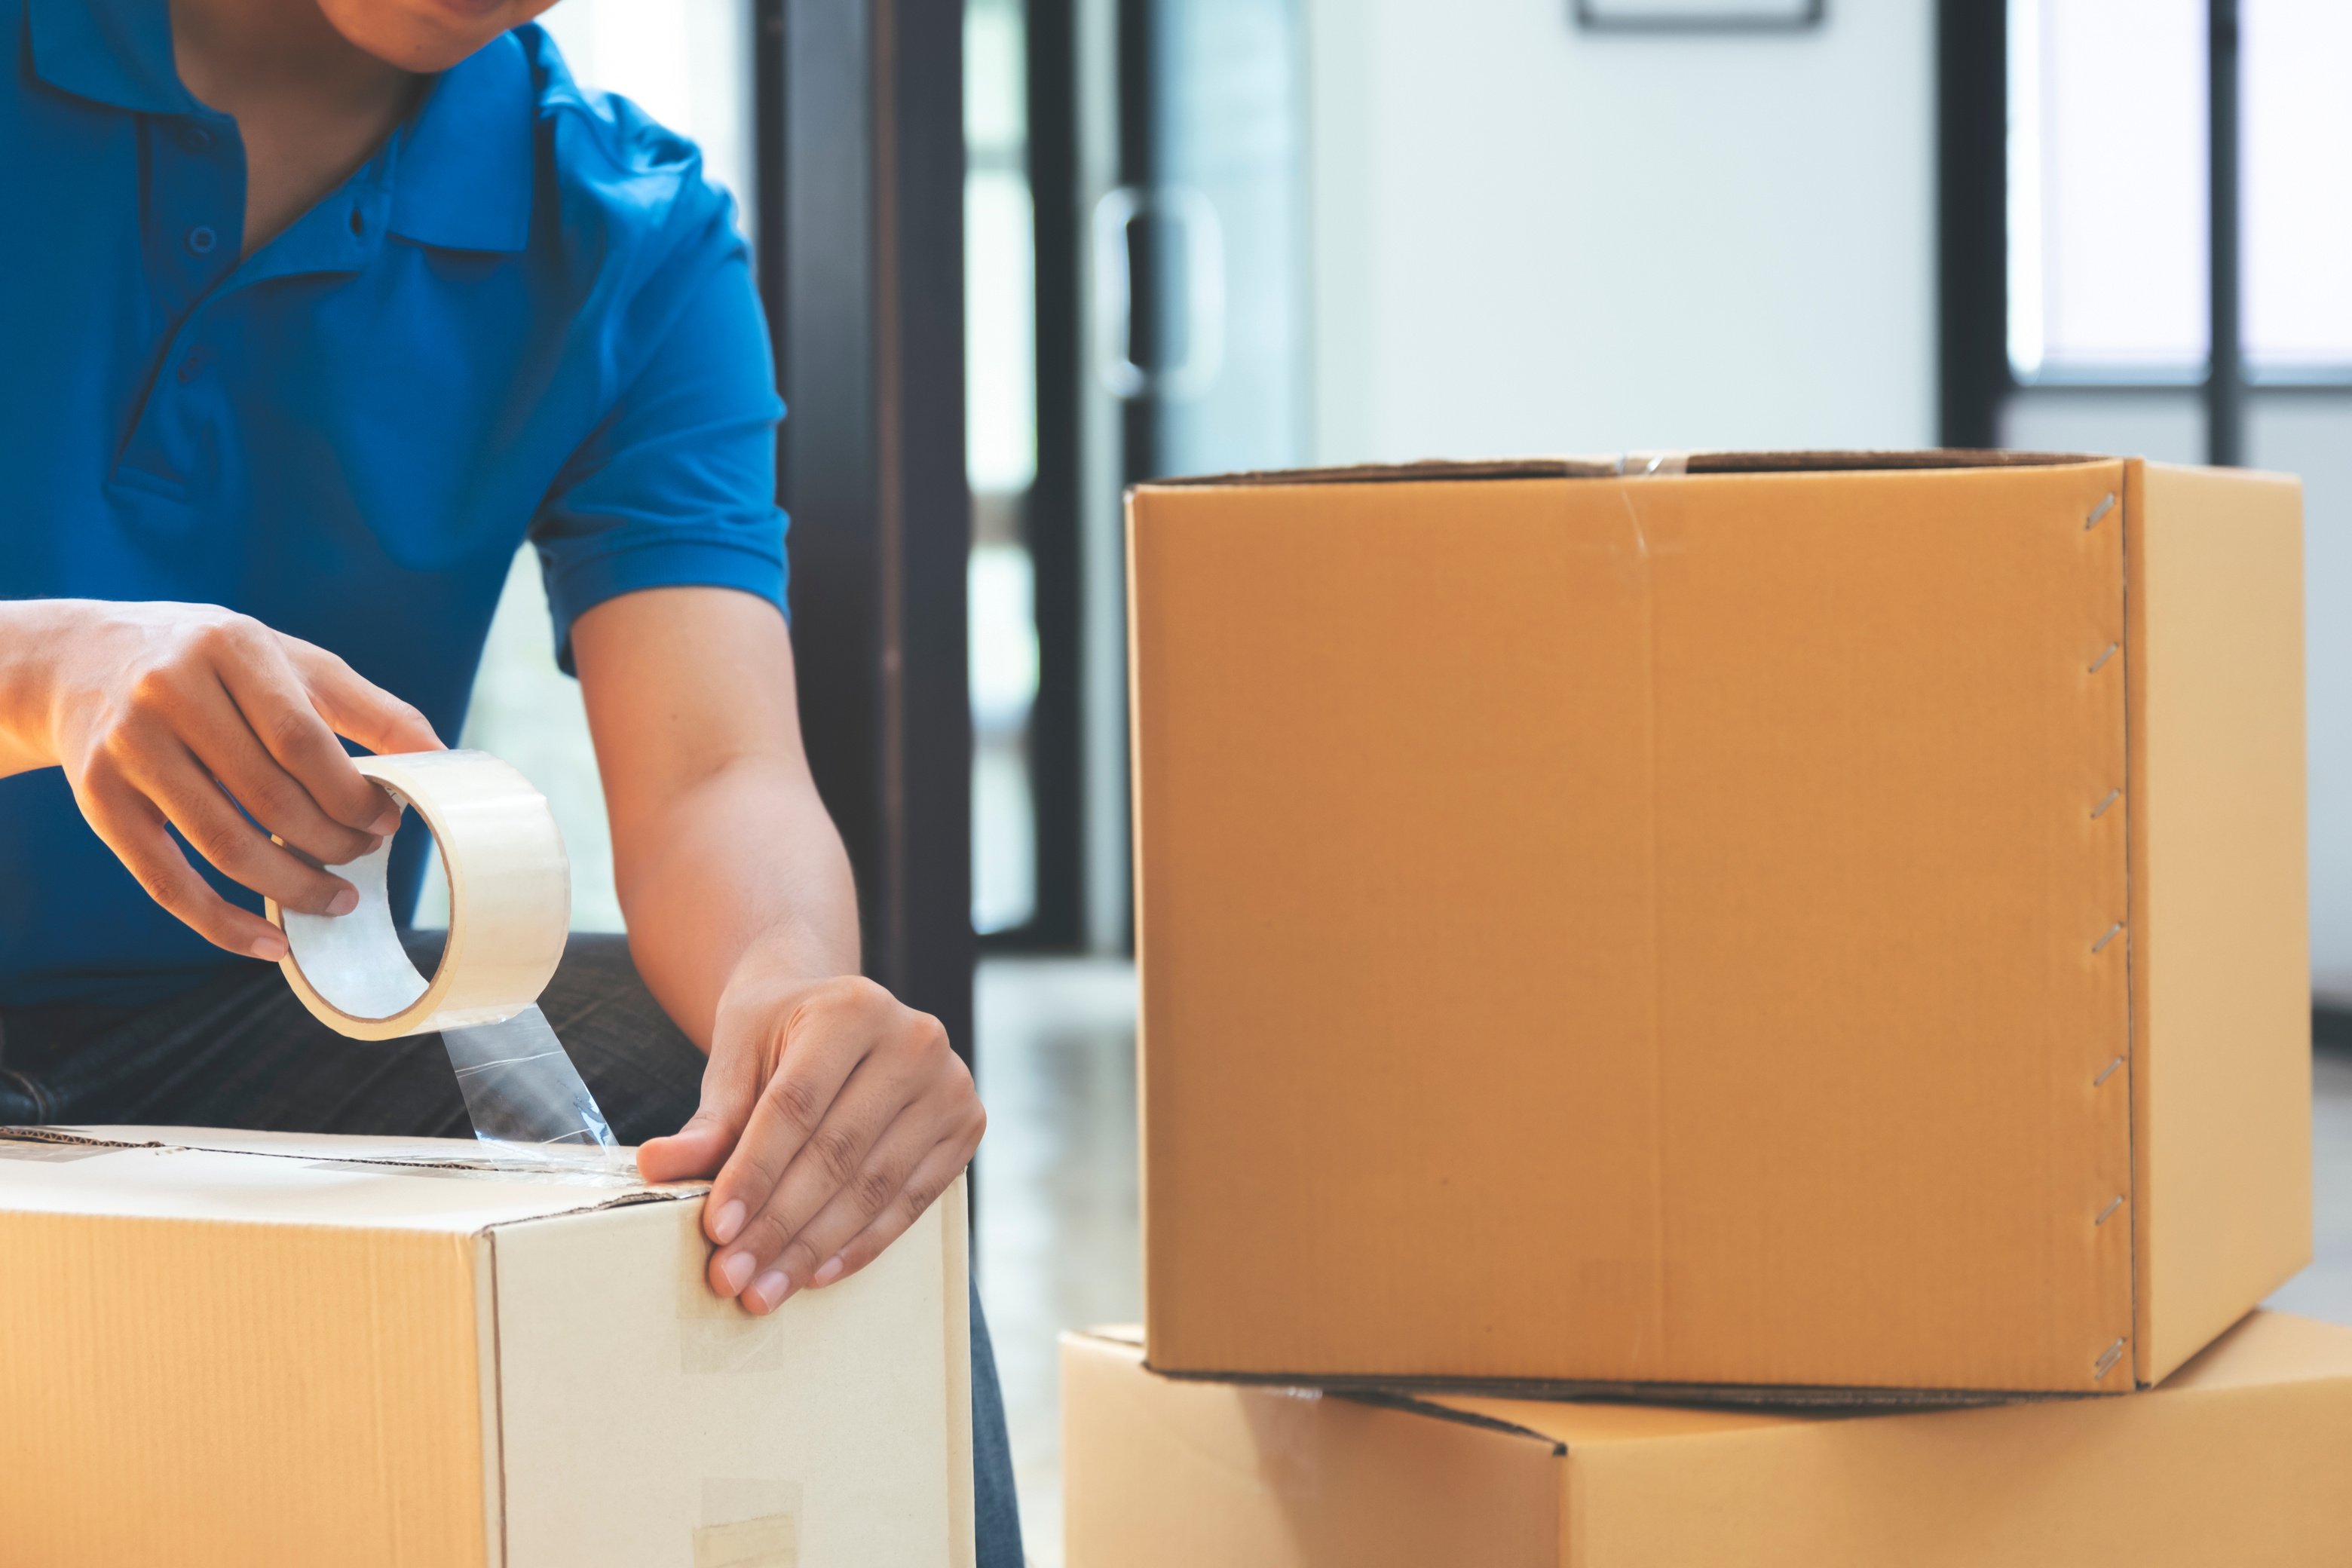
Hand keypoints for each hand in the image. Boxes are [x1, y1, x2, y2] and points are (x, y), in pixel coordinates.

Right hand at [0, 599, 442, 958]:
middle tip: (365, 859)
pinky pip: (164, 881)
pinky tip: (271, 943)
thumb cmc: (214, 664)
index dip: (353, 794)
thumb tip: (445, 757)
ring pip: (223, 845)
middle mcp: (168, 692)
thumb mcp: (290, 661)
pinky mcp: (97, 798)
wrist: (82, 658)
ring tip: (335, 899)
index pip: (304, 740)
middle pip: (269, 796)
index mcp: (229, 647)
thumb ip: (368, 707)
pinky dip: (221, 925)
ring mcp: (126, 747)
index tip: (388, 822)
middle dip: (332, 843)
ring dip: (291, 887)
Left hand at [637, 955, 984, 1313]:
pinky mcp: (967, 1125)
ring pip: (875, 1185)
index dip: (755, 1172)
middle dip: (779, 1225)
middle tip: (732, 1278)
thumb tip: (656, 1167)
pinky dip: (861, 1244)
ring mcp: (950, 1085)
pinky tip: (815, 1273)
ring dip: (814, 1247)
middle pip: (838, 1152)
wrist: (841, 1013)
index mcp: (853, 1008)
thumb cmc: (781, 1035)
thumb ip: (708, 1119)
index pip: (796, 1106)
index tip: (716, 1231)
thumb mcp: (738, 1059)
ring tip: (765, 1290)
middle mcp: (914, 1040)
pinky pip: (911, 1201)